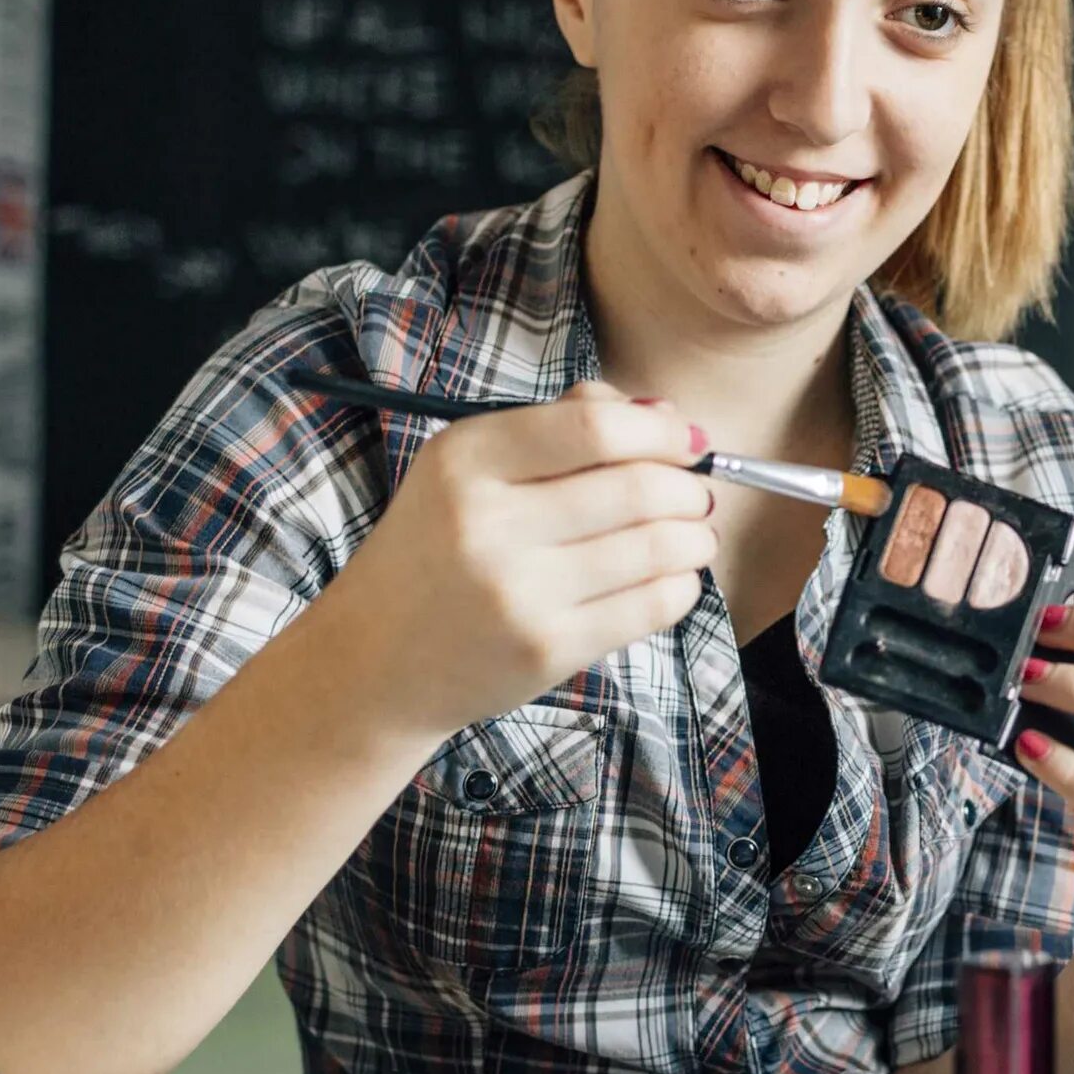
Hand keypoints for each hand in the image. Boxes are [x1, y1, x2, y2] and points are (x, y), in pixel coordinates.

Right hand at [319, 380, 716, 744]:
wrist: (377, 660)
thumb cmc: (439, 548)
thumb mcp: (470, 467)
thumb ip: (560, 425)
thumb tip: (664, 413)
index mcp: (466, 460)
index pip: (594, 427)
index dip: (662, 430)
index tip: (687, 438)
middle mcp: (487, 523)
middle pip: (638, 487)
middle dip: (688, 487)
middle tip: (696, 493)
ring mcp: (517, 592)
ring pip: (656, 547)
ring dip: (694, 536)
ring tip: (692, 534)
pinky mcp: (546, 648)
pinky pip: (651, 605)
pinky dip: (681, 585)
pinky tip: (671, 577)